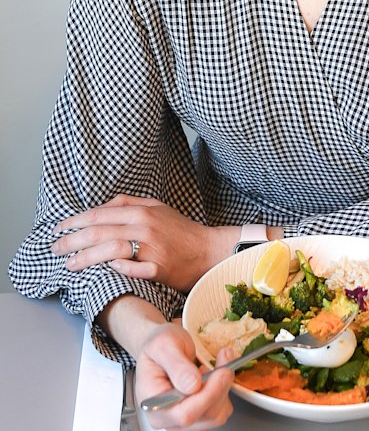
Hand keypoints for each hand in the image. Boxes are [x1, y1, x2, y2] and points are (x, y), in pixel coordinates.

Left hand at [51, 194, 237, 291]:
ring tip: (69, 264)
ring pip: (108, 250)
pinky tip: (100, 271)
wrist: (207, 250)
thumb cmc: (181, 230)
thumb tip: (103, 206)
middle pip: (98, 231)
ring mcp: (150, 248)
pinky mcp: (157, 267)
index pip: (99, 214)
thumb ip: (129, 203)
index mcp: (141, 211)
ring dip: (84, 258)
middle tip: (55, 248)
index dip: (74, 221)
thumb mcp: (156, 207)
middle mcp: (144, 226)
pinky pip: (129, 268)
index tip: (58, 229)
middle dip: (71, 240)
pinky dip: (113, 269)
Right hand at [136, 323, 233, 429]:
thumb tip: (192, 385)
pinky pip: (221, 411)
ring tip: (215, 364)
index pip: (184, 414)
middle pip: (205, 416)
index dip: (207, 395)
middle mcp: (169, 419)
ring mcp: (185, 421)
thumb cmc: (158, 345)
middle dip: (220, 385)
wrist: (161, 345)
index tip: (221, 370)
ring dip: (224, 387)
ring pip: (216, 415)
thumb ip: (176, 365)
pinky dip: (224, 390)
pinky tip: (213, 375)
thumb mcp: (163, 345)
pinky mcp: (199, 416)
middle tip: (224, 356)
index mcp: (155, 405)